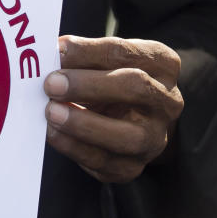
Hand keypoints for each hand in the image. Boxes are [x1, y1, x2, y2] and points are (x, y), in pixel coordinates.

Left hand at [43, 35, 183, 182]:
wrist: (133, 122)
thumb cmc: (113, 82)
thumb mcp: (106, 61)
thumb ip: (83, 55)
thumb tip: (54, 52)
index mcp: (162, 65)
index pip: (126, 53)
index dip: (88, 51)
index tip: (58, 50)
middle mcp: (166, 103)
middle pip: (135, 89)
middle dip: (88, 86)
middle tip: (52, 83)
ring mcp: (153, 139)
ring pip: (125, 135)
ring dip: (82, 123)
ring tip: (50, 111)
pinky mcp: (131, 167)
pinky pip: (103, 161)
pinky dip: (74, 147)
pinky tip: (53, 133)